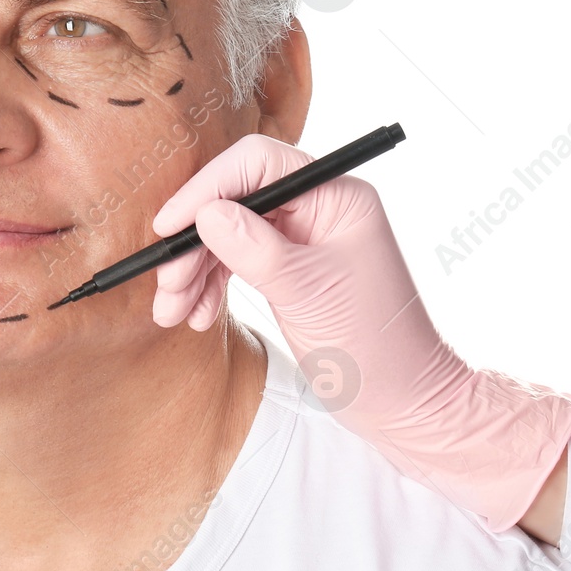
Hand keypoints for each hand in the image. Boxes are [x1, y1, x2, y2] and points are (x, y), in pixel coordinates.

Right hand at [151, 132, 570, 532]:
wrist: (404, 405)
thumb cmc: (372, 348)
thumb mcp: (306, 293)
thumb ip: (253, 248)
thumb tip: (205, 212)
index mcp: (337, 196)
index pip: (257, 165)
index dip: (205, 189)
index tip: (169, 227)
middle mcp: (321, 208)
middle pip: (237, 201)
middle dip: (195, 243)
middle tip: (167, 285)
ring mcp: (306, 239)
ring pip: (231, 233)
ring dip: (197, 270)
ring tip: (173, 312)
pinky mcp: (294, 269)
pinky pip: (240, 260)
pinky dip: (214, 285)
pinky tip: (200, 315)